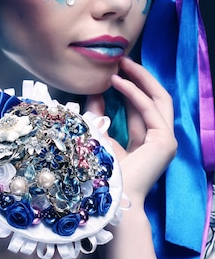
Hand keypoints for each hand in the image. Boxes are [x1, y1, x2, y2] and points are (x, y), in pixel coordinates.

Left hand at [86, 56, 176, 206]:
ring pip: (159, 99)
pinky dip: (134, 93)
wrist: (105, 198)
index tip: (112, 70)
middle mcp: (157, 139)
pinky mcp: (165, 142)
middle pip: (155, 99)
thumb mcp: (97, 134)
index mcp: (143, 141)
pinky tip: (117, 82)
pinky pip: (151, 109)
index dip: (128, 86)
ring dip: (140, 79)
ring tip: (121, 64)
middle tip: (121, 60)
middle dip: (139, 77)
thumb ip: (97, 113)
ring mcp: (165, 141)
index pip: (140, 107)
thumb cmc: (99, 172)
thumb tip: (93, 90)